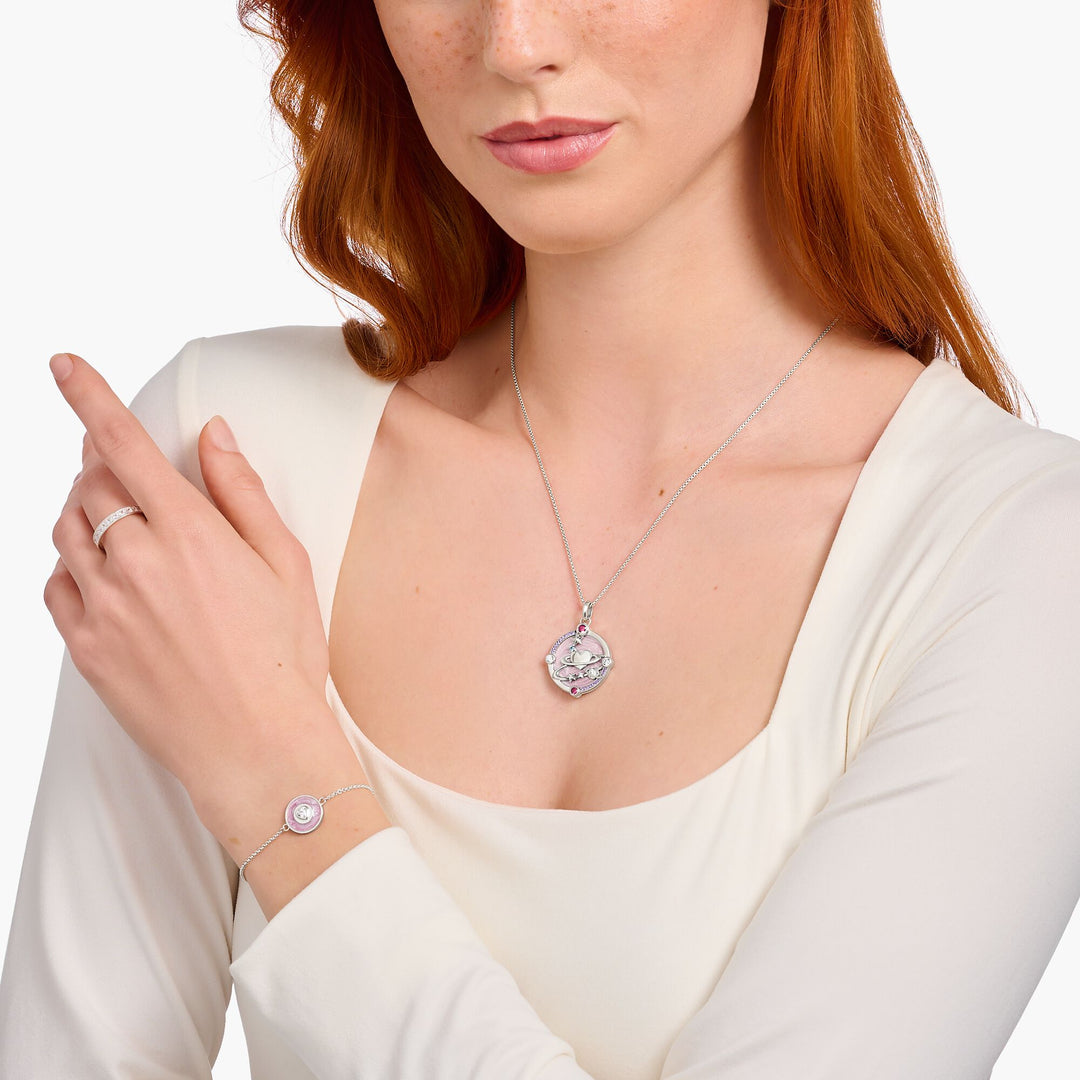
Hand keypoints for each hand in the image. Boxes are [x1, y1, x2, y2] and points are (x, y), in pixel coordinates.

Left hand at [43, 351, 338, 829]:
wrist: (256, 747)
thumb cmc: (285, 654)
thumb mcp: (286, 563)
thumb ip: (243, 491)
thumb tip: (212, 434)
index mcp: (189, 532)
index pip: (123, 444)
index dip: (88, 395)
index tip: (61, 363)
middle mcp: (135, 561)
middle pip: (90, 484)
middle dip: (102, 468)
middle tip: (130, 479)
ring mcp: (103, 606)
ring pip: (66, 530)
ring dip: (85, 514)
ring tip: (124, 532)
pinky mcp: (85, 648)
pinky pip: (56, 585)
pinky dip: (73, 568)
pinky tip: (109, 581)